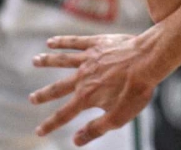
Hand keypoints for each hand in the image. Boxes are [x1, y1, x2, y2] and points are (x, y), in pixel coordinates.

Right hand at [31, 34, 157, 145]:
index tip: (38, 131)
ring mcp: (89, 58)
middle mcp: (83, 77)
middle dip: (44, 94)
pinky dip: (62, 42)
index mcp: (87, 97)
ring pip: (63, 60)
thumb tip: (75, 141)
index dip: (50, 124)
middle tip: (31, 98)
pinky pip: (76, 42)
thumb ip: (96, 128)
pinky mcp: (97, 44)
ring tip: (34, 60)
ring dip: (47, 61)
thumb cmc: (136, 89)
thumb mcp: (119, 117)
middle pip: (58, 87)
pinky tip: (51, 41)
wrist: (149, 60)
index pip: (64, 114)